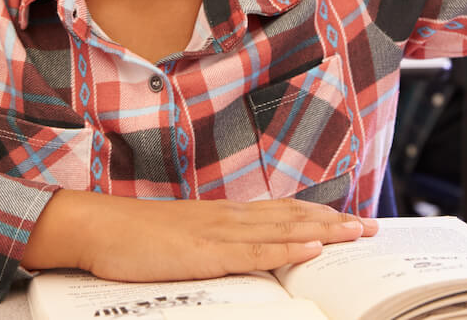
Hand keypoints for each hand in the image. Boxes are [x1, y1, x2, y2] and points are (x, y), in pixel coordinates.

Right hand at [25, 191, 377, 281]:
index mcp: (222, 215)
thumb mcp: (181, 238)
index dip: (316, 215)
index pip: (280, 211)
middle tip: (370, 226)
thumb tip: (238, 253)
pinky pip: (254, 252)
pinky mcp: (205, 252)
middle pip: (291, 217)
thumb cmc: (132, 236)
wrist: (96, 227)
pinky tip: (310, 249)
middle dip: (333, 223)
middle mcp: (227, 217)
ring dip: (323, 232)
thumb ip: (212, 243)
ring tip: (355, 233)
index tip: (347, 219)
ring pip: (281, 231)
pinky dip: (286, 249)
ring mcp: (218, 232)